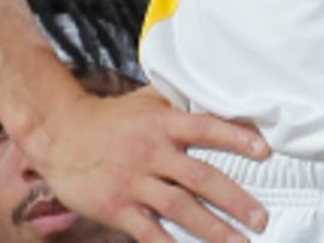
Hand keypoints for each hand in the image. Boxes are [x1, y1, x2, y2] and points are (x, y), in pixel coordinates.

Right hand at [31, 84, 270, 242]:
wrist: (59, 134)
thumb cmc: (111, 118)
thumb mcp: (146, 101)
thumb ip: (180, 102)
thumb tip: (219, 95)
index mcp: (161, 123)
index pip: (204, 127)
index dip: (234, 137)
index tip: (264, 150)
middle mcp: (150, 152)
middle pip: (199, 177)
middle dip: (234, 199)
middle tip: (261, 218)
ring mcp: (133, 182)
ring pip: (179, 208)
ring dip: (211, 228)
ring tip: (238, 242)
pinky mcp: (116, 208)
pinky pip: (147, 231)